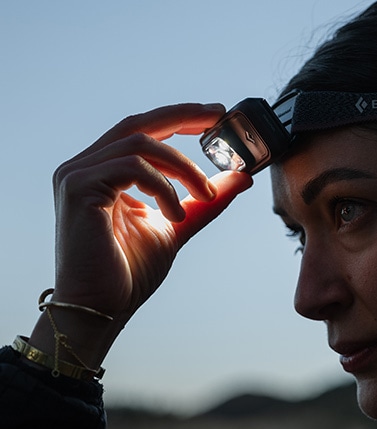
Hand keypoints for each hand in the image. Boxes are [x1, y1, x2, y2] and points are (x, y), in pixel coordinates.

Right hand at [29, 103, 252, 366]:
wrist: (101, 308)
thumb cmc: (130, 272)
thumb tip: (241, 177)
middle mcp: (85, 166)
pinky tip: (176, 215)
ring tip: (205, 194)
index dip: (180, 117)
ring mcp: (77, 175)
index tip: (217, 114)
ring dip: (183, 167)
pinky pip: (132, 167)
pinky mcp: (78, 188)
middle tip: (219, 116)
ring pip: (141, 143)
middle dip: (183, 116)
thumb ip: (205, 201)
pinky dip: (164, 186)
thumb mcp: (178, 225)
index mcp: (104, 171)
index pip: (143, 129)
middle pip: (138, 123)